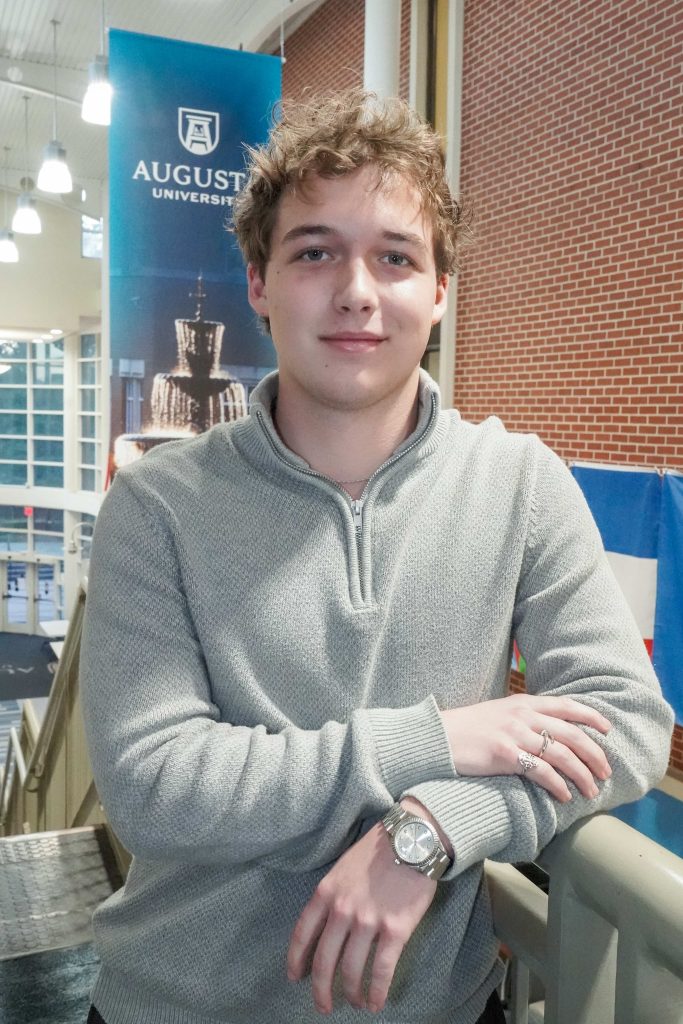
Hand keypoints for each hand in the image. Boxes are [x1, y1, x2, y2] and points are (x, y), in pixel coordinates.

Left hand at [287, 821, 435, 1014]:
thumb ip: (332, 896)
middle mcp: (342, 909)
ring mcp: (368, 921)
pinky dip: (376, 992)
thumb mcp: (343, 867)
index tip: (295, 977)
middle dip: (320, 989)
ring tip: (356, 1003)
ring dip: (351, 994)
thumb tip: (326, 926)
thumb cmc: (378, 850)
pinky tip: (376, 1002)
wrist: (413, 839)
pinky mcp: (395, 930)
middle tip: (323, 1005)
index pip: (302, 934)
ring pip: (351, 970)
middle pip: (323, 960)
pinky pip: (381, 971)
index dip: (296, 960)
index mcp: (326, 892)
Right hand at [441, 694, 611, 802]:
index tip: (607, 731)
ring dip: (582, 775)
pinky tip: (564, 797)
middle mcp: (523, 715)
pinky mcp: (505, 754)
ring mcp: (515, 733)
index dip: (591, 717)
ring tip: (592, 792)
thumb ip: (524, 717)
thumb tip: (549, 731)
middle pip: (572, 734)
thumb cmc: (468, 728)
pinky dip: (558, 786)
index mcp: (524, 702)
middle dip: (594, 754)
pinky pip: (542, 772)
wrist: (438, 736)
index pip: (567, 706)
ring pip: (562, 755)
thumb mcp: (499, 713)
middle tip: (606, 772)